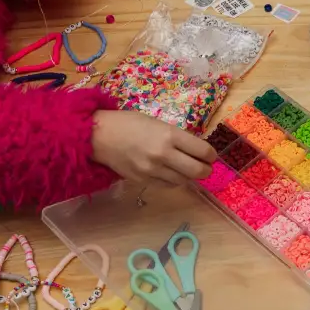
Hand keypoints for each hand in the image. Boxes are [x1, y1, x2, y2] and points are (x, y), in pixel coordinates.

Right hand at [92, 111, 216, 187]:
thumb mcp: (158, 123)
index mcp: (169, 135)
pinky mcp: (142, 180)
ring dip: (189, 177)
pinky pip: (166, 185)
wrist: (98, 135)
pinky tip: (171, 174)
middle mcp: (163, 154)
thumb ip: (177, 137)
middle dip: (206, 170)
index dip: (211, 155)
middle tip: (205, 167)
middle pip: (197, 170)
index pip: (203, 151)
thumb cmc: (129, 123)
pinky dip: (173, 181)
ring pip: (183, 181)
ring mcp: (152, 170)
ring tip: (187, 170)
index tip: (211, 155)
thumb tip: (196, 150)